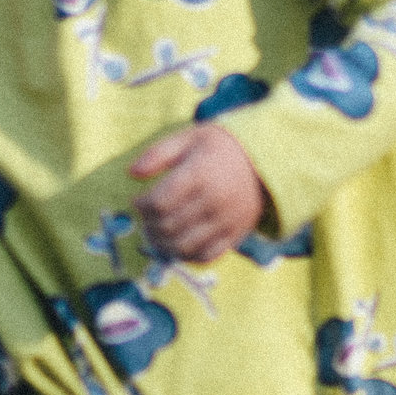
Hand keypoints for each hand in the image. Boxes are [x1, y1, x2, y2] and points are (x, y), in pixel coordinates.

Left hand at [129, 125, 270, 263]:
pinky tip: (176, 244)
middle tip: (146, 217)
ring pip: (184, 246)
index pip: (160, 202)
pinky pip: (205, 256)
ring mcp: (227, 222)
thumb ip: (158, 154)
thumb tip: (131, 173)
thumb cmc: (219, 147)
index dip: (141, 206)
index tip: (138, 200)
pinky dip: (185, 255)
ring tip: (156, 233)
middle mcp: (215, 201)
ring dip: (162, 244)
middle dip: (149, 225)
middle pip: (168, 226)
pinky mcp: (235, 236)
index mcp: (201, 174)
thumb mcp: (189, 138)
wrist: (264, 161)